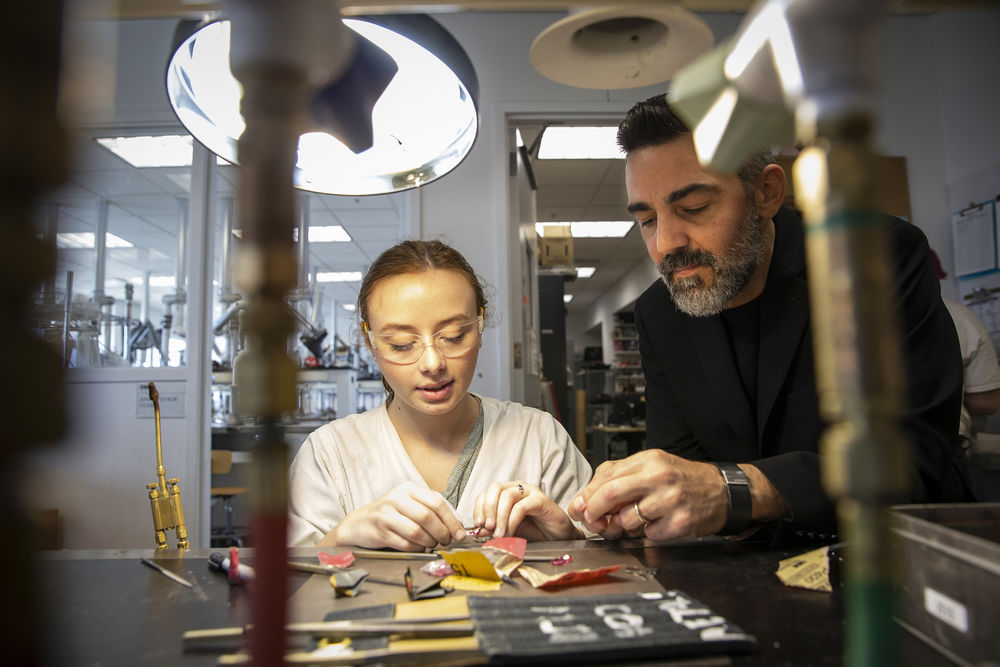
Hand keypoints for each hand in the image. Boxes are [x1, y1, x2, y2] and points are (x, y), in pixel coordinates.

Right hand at [323, 481, 465, 550]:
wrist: (359, 524)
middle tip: (447, 541)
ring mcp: (386, 514)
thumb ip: (430, 508)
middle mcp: (396, 498)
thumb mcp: (409, 503)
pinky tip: (420, 547)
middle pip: (427, 517)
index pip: (437, 503)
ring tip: (433, 544)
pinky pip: (406, 543)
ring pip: (417, 531)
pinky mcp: (380, 531)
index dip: (452, 520)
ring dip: (430, 542)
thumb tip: (457, 525)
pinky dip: (417, 548)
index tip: (460, 534)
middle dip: (442, 533)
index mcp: (408, 488)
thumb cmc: (390, 514)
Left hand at [473, 481, 581, 540]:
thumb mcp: (510, 530)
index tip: (478, 525)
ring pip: (507, 496)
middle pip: (495, 488)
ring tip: (499, 535)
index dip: (479, 508)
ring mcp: (530, 491)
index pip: (487, 493)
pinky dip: (512, 521)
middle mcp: (518, 488)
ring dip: (499, 517)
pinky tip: (511, 532)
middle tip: (487, 528)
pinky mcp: (540, 499)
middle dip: (487, 508)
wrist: (560, 537)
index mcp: (508, 492)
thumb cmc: (536, 531)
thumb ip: (495, 528)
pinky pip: (521, 507)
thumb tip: (479, 530)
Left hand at [568, 449, 728, 539]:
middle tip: (593, 520)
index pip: (607, 475)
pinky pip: (649, 535)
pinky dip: (647, 534)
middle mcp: (659, 477)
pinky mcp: (681, 522)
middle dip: (595, 510)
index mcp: (649, 460)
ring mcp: (671, 500)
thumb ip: (621, 477)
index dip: (587, 494)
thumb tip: (587, 499)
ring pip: (628, 519)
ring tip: (636, 521)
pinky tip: (658, 524)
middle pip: (611, 494)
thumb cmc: (682, 480)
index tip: (579, 507)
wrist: (722, 491)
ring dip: (624, 526)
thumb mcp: (653, 467)